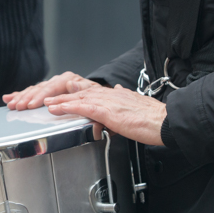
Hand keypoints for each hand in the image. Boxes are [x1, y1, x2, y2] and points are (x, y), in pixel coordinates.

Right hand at [3, 72, 97, 109]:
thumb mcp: (93, 93)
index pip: (52, 88)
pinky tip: (9, 97)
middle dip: (27, 98)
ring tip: (11, 104)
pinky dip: (19, 95)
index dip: (41, 97)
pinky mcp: (46, 91)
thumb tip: (72, 85)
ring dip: (21, 97)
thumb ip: (83, 90)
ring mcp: (51, 86)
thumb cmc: (96, 97)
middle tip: (18, 106)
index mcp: (69, 80)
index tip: (32, 105)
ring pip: (33, 90)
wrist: (97, 97)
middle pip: (40, 89)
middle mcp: (58, 81)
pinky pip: (31, 92)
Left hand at [44, 84, 166, 145]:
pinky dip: (70, 107)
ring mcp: (110, 103)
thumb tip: (118, 91)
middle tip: (48, 98)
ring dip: (62, 101)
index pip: (92, 92)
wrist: (166, 121)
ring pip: (80, 99)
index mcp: (117, 95)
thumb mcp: (137, 105)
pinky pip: (85, 108)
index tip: (65, 93)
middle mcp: (111, 95)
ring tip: (47, 104)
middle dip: (64, 96)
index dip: (76, 93)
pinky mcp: (109, 113)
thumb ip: (124, 99)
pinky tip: (59, 108)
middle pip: (82, 94)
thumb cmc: (154, 118)